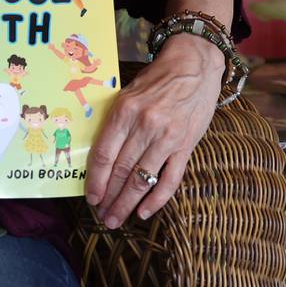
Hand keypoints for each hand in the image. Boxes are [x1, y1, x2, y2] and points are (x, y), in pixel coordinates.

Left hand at [85, 34, 223, 228]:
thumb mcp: (128, 93)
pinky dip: (157, 199)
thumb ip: (115, 121)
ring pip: (142, 179)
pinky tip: (144, 212)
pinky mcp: (186, 146)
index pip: (105, 153)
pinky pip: (170, 179)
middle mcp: (145, 126)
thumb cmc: (157, 79)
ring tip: (116, 219)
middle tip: (102, 216)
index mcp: (125, 111)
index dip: (96, 180)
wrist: (194, 66)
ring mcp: (167, 138)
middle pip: (121, 171)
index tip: (91, 197)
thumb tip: (99, 155)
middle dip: (109, 198)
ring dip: (127, 203)